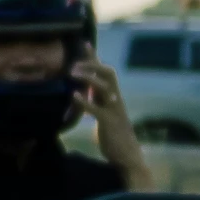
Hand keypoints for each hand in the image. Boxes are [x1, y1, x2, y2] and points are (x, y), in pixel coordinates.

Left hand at [71, 59, 148, 182]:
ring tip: (72, 74)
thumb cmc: (114, 135)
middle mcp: (116, 99)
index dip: (95, 58)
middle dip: (92, 65)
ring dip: (89, 77)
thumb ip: (96, 100)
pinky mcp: (110, 122)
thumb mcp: (104, 113)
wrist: (127, 155)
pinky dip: (84, 101)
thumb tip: (83, 89)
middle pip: (109, 73)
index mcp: (113, 96)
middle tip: (73, 65)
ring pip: (105, 86)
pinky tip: (73, 96)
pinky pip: (97, 109)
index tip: (84, 43)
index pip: (105, 71)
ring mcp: (114, 110)